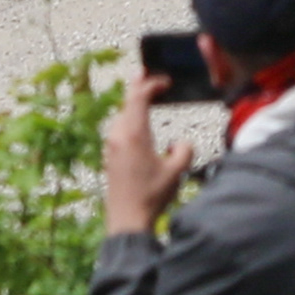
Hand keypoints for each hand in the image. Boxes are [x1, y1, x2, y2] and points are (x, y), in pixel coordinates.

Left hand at [103, 69, 190, 235]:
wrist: (127, 220)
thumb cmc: (151, 195)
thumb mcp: (177, 170)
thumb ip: (184, 149)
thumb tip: (179, 144)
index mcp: (134, 134)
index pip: (139, 98)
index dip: (152, 84)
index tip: (165, 81)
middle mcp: (118, 137)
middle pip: (126, 103)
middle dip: (138, 87)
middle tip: (147, 74)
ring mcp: (111, 147)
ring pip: (121, 116)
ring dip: (133, 104)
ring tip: (144, 96)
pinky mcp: (110, 157)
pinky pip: (119, 129)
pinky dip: (129, 119)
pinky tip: (138, 124)